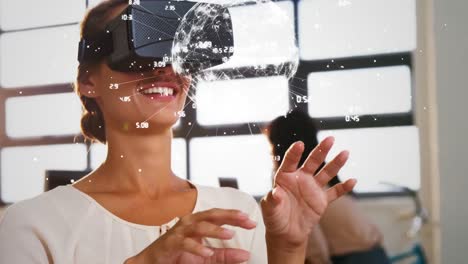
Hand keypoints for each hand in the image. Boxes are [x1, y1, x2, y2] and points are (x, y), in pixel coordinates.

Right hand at [126, 209, 256, 263]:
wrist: (152, 263)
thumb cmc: (179, 257)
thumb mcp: (207, 257)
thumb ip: (225, 256)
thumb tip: (246, 255)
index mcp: (199, 223)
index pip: (220, 216)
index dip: (236, 216)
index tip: (252, 221)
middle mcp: (189, 223)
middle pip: (212, 214)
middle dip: (230, 216)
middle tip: (246, 220)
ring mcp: (179, 232)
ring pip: (199, 226)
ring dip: (215, 230)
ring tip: (230, 234)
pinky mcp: (170, 243)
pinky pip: (184, 242)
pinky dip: (197, 247)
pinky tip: (208, 251)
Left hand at [261, 136, 356, 248]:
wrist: (286, 233)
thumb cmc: (275, 218)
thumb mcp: (269, 210)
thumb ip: (272, 201)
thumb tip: (275, 192)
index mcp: (285, 177)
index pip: (290, 162)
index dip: (294, 153)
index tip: (300, 144)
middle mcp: (300, 179)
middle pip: (312, 162)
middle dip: (321, 150)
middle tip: (330, 139)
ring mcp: (312, 188)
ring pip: (326, 173)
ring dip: (336, 163)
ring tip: (345, 153)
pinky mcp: (321, 200)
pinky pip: (334, 192)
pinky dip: (344, 188)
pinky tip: (353, 181)